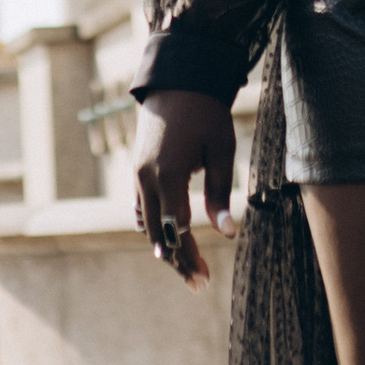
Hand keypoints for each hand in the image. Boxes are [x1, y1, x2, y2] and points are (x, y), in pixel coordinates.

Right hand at [133, 91, 234, 290]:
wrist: (176, 80)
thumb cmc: (205, 113)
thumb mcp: (220, 151)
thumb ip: (219, 194)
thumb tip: (227, 234)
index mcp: (168, 176)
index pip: (177, 231)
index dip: (190, 258)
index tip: (205, 281)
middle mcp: (146, 180)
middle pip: (159, 235)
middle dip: (178, 260)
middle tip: (199, 283)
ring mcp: (137, 175)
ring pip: (147, 224)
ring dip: (165, 246)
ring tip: (186, 265)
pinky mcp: (137, 170)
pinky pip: (142, 208)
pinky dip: (154, 227)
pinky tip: (170, 237)